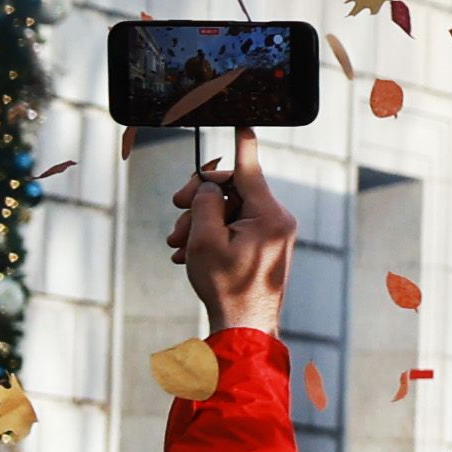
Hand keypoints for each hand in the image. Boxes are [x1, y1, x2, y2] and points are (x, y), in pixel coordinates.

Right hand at [171, 150, 300, 336]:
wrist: (243, 329)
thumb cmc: (225, 286)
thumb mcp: (205, 240)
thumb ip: (206, 205)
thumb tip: (209, 190)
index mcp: (270, 214)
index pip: (250, 169)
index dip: (241, 145)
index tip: (243, 122)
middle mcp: (276, 220)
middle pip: (232, 191)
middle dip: (198, 201)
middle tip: (175, 212)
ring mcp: (272, 235)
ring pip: (228, 212)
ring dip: (197, 224)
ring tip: (176, 246)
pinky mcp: (264, 248)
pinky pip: (233, 230)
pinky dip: (208, 238)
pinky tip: (186, 256)